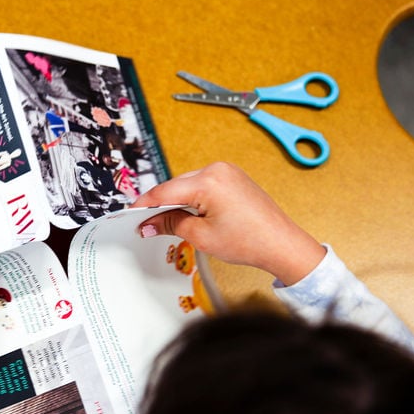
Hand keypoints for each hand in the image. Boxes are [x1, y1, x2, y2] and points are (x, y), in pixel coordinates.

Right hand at [133, 162, 324, 285]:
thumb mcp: (201, 236)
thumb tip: (151, 223)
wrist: (280, 244)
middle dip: (161, 205)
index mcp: (209, 181)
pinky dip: (192, 197)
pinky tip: (188, 213)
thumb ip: (171, 224)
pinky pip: (203, 184)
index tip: (133, 216)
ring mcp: (227, 172)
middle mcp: (218, 170)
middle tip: (148, 224)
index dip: (145, 206)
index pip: (165, 191)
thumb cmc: (250, 240)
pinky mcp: (233, 178)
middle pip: (176, 185)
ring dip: (177, 201)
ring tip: (168, 222)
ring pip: (188, 184)